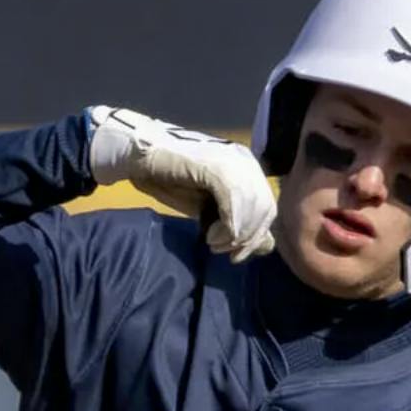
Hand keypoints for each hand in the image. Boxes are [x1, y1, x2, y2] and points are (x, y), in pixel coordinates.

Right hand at [88, 106, 276, 262]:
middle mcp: (246, 162)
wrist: (142, 156)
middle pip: (265, 210)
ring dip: (234, 237)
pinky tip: (208, 236)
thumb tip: (266, 245)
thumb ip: (237, 221)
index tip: (236, 254)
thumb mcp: (210, 206)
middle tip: (227, 254)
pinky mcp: (216, 168)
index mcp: (248, 167)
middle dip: (248, 240)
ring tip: (214, 244)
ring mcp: (232, 162)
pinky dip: (225, 228)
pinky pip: (233, 206)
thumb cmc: (173, 180)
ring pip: (251, 210)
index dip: (256, 237)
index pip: (268, 207)